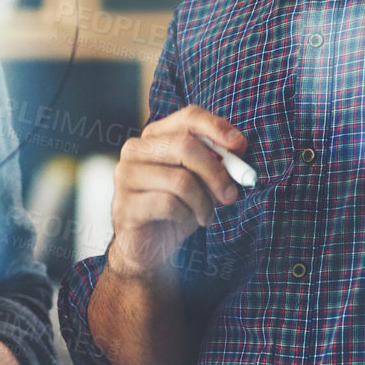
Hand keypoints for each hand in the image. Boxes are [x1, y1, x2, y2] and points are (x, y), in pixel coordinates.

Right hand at [107, 104, 246, 280]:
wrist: (149, 248)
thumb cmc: (177, 207)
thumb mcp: (201, 180)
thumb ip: (216, 160)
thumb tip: (238, 146)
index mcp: (154, 136)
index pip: (187, 117)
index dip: (216, 127)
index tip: (239, 145)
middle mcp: (135, 150)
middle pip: (185, 146)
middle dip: (215, 171)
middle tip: (231, 194)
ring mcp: (126, 176)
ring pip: (180, 179)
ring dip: (203, 201)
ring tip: (207, 214)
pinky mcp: (125, 205)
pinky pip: (168, 204)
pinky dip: (187, 215)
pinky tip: (188, 220)